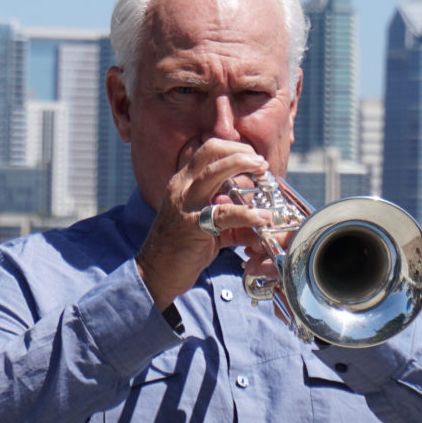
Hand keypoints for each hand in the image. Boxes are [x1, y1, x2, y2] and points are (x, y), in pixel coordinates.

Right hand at [136, 138, 275, 310]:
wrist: (156, 273)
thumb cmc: (182, 248)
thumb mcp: (207, 226)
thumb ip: (232, 218)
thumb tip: (261, 217)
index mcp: (184, 182)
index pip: (209, 150)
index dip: (234, 149)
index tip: (254, 158)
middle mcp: (182, 187)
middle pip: (210, 151)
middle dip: (240, 152)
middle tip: (262, 163)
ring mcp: (185, 204)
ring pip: (213, 172)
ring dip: (241, 166)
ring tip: (264, 173)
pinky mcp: (192, 225)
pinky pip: (223, 214)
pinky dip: (246, 213)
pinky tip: (261, 218)